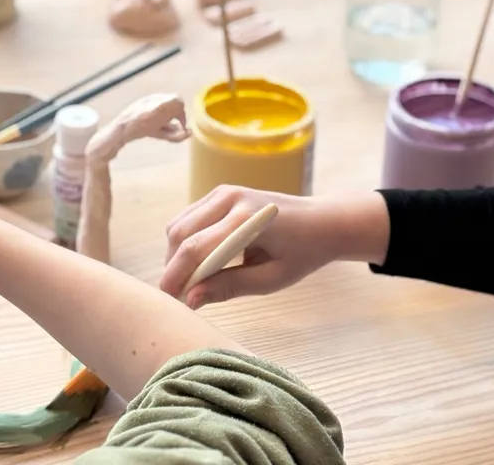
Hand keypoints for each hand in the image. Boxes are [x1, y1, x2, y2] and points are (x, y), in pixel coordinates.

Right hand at [160, 185, 341, 308]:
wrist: (322, 221)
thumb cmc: (302, 253)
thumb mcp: (272, 278)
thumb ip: (230, 287)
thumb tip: (191, 300)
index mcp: (247, 219)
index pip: (197, 249)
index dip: (177, 276)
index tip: (170, 300)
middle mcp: (230, 198)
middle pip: (180, 234)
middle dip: (172, 266)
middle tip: (178, 295)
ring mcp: (223, 191)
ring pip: (178, 225)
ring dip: (175, 254)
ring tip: (188, 281)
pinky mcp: (219, 193)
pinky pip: (188, 218)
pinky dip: (184, 242)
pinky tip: (197, 263)